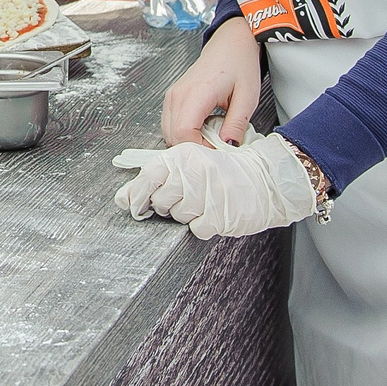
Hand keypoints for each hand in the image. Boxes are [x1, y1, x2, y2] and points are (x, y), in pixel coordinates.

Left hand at [112, 129, 318, 238]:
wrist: (264, 180)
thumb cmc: (224, 172)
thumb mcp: (189, 165)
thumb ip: (155, 179)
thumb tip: (122, 199)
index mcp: (184, 156)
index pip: (148, 177)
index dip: (138, 194)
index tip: (135, 204)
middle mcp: (194, 173)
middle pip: (160, 201)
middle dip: (168, 205)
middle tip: (186, 198)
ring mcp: (208, 195)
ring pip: (177, 216)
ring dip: (188, 214)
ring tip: (204, 202)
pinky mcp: (219, 216)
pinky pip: (196, 229)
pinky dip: (203, 225)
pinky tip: (214, 213)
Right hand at [160, 16, 262, 145]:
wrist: (230, 44)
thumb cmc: (239, 65)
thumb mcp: (248, 97)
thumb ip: (237, 124)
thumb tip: (228, 147)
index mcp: (197, 92)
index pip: (183, 132)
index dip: (199, 149)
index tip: (218, 152)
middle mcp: (178, 95)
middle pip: (172, 136)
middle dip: (194, 149)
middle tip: (217, 150)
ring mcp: (172, 96)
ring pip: (168, 133)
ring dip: (188, 142)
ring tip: (211, 139)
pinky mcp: (172, 98)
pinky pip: (170, 124)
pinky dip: (184, 134)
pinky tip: (202, 130)